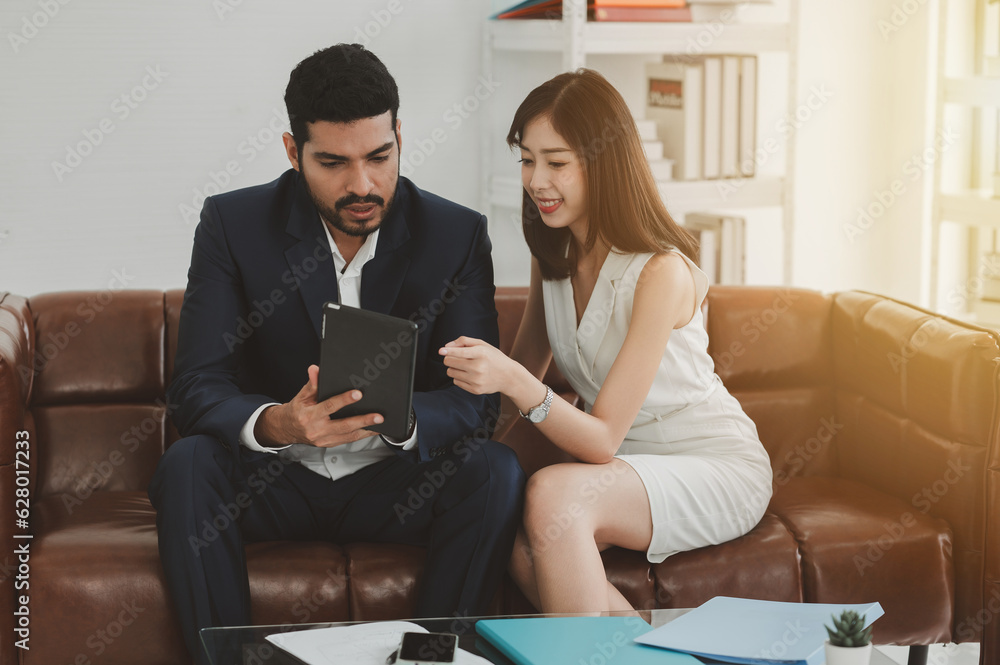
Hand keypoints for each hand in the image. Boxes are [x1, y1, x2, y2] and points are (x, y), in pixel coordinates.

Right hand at [254, 365, 382, 447]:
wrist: (287, 429)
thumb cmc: (297, 410)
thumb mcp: (301, 395)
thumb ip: (312, 383)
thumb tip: (316, 368)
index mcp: (309, 416)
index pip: (329, 406)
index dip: (344, 400)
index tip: (358, 394)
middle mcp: (317, 430)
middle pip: (344, 425)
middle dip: (363, 420)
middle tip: (378, 416)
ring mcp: (324, 440)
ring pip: (349, 436)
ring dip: (367, 430)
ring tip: (382, 424)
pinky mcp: (330, 444)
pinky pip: (349, 440)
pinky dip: (362, 435)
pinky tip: (373, 430)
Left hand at [439, 336, 522, 395]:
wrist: (509, 377)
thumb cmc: (494, 358)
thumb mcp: (483, 345)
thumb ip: (464, 341)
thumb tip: (446, 346)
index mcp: (481, 353)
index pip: (458, 352)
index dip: (447, 351)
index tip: (441, 351)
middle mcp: (478, 367)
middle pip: (450, 362)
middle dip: (450, 359)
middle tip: (457, 358)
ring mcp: (476, 380)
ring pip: (451, 372)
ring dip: (454, 368)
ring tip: (465, 367)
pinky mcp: (475, 390)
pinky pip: (456, 382)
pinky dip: (459, 378)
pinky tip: (469, 375)